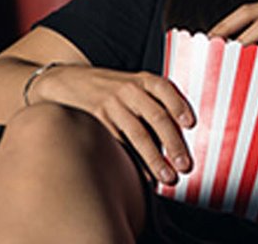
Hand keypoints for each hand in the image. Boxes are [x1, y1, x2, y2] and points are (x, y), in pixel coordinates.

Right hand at [23, 66, 195, 184]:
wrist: (67, 82)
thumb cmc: (109, 89)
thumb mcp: (133, 84)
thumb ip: (154, 102)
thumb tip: (177, 137)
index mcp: (143, 80)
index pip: (165, 89)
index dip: (179, 106)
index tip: (190, 125)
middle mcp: (129, 90)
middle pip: (156, 117)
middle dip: (173, 143)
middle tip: (184, 165)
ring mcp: (112, 105)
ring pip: (138, 135)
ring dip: (155, 159)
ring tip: (167, 177)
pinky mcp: (97, 121)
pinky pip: (119, 144)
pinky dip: (133, 161)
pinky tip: (143, 174)